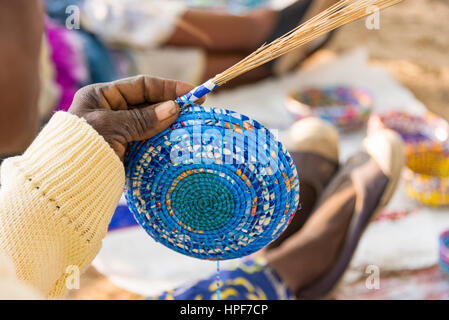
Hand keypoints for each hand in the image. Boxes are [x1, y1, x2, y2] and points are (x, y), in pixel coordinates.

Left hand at [69, 75, 204, 160]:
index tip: (192, 92)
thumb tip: (174, 109)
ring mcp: (119, 132)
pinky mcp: (125, 152)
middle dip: (171, 106)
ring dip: (170, 125)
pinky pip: (148, 142)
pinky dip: (163, 142)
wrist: (66, 184)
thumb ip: (142, 118)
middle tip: (197, 109)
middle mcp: (111, 112)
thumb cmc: (82, 148)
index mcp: (101, 96)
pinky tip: (177, 142)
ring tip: (191, 126)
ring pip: (151, 124)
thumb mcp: (112, 127)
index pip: (141, 86)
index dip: (168, 87)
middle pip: (148, 104)